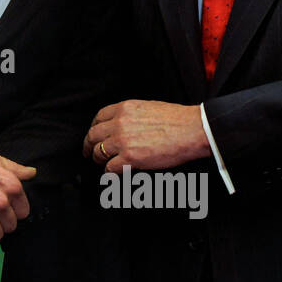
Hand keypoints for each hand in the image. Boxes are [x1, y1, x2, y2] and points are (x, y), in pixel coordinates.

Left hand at [84, 100, 209, 172]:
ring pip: (98, 153)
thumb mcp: (148, 107)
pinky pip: (110, 168)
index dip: (93, 128)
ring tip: (102, 164)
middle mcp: (119, 123)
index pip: (98, 117)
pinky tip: (113, 174)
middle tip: (89, 153)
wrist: (192, 130)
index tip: (93, 134)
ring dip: (99, 160)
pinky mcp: (130, 158)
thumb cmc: (177, 119)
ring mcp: (123, 141)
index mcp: (124, 108)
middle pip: (93, 135)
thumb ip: (131, 115)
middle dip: (89, 146)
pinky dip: (110, 173)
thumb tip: (124, 125)